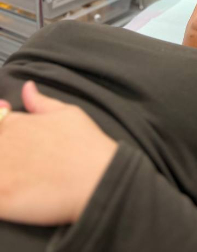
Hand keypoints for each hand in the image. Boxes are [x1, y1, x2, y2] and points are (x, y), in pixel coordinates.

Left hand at [0, 81, 117, 225]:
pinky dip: (1, 197)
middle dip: (4, 153)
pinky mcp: (2, 198)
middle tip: (23, 163)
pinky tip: (14, 197)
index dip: (1, 129)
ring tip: (21, 179)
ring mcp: (0, 171)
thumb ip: (40, 102)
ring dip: (2, 173)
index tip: (13, 143)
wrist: (98, 179)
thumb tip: (27, 87)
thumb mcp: (68, 113)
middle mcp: (3, 144)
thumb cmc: (86, 145)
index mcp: (15, 123)